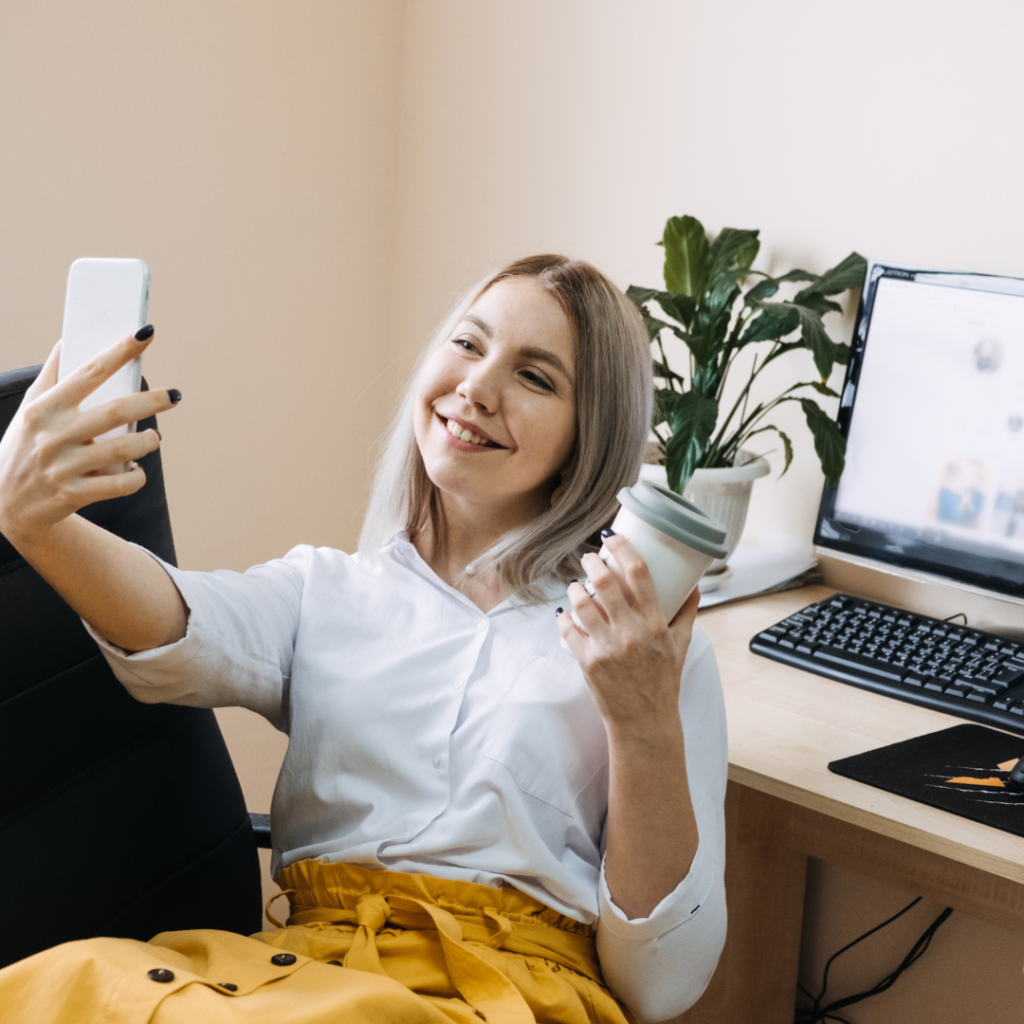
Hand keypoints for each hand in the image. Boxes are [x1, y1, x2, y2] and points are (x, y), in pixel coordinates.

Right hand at [0, 329, 178, 546]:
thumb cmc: (24, 448)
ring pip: (124, 449)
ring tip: (154, 437)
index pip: (89, 371)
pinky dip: (137, 476)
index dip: (120, 351)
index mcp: (44, 408)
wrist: (5, 505)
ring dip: (149, 441)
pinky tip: (137, 469)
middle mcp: (53, 436)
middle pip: (117, 411)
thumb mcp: (29, 410)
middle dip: (153, 401)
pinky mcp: (74, 495)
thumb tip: (68, 340)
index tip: (145, 334)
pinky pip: (121, 484)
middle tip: (174, 396)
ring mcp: (64, 467)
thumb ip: (50, 376)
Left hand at [556, 533, 700, 735]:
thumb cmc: (663, 682)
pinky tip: (564, 613)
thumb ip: (687, 613)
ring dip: (575, 588)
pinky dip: (563, 617)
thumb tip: (694, 586)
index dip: (623, 548)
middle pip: (604, 582)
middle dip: (592, 562)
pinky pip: (568, 630)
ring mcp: (607, 648)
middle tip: (589, 558)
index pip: (639, 574)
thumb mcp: (682, 645)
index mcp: (656, 624)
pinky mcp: (588, 663)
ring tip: (576, 586)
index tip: (613, 537)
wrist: (645, 721)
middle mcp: (631, 633)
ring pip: (581, 603)